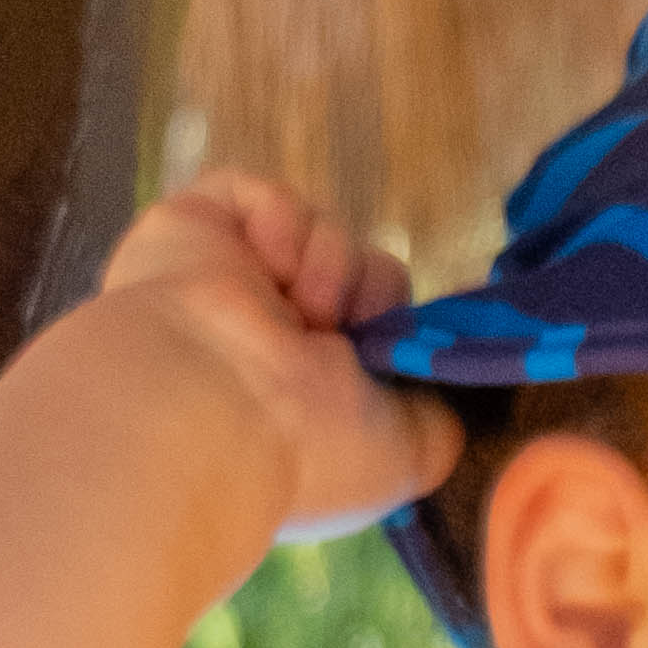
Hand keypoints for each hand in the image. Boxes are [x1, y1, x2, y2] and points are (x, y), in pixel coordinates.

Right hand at [98, 169, 452, 534]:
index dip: (396, 331)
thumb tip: (448, 375)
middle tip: (339, 337)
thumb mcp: (411, 453)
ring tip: (296, 315)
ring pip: (329, 232)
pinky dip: (281, 226)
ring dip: (329, 270)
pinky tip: (261, 273)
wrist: (217, 406)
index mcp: (308, 388)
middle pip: (367, 272)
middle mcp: (268, 334)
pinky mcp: (200, 223)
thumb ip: (441, 413)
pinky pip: (269, 194)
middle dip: (371, 298)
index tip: (404, 349)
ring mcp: (231, 278)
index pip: (377, 329)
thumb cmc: (310, 447)